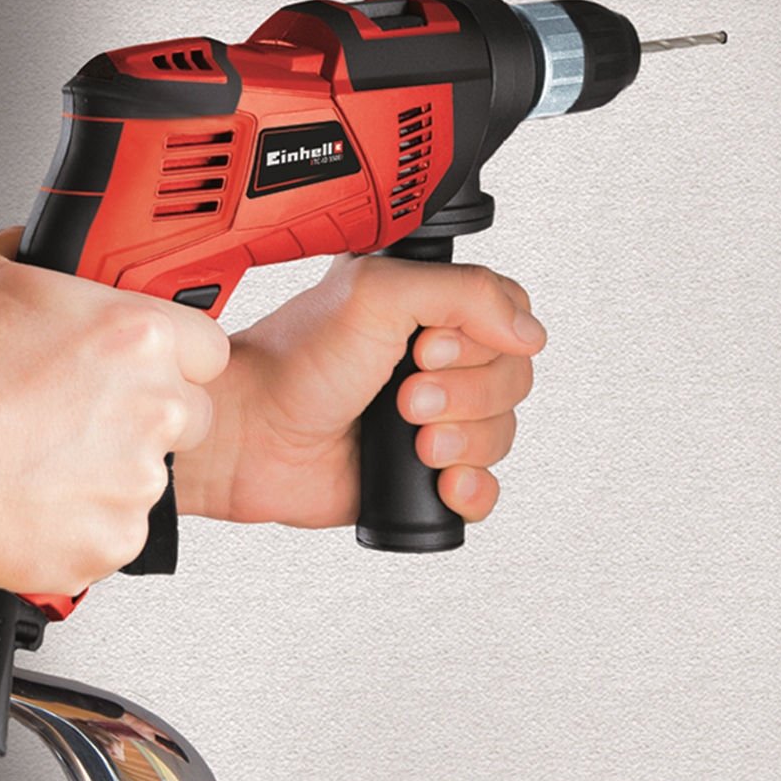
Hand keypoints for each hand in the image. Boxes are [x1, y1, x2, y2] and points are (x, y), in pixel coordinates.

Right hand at [0, 228, 227, 595]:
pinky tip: (35, 493)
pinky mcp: (117, 538)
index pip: (204, 345)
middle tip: (81, 411)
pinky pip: (115, 525)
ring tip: (41, 454)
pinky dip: (82, 516)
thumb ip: (17, 249)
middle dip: (144, 412)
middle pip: (188, 412)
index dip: (171, 353)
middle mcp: (153, 406)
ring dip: (107, 465)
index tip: (141, 363)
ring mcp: (139, 478)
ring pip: (146, 471)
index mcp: (134, 335)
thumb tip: (28, 247)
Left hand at [177, 255, 544, 528]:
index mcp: (426, 307)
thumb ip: (463, 292)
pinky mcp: (421, 472)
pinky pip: (483, 487)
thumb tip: (529, 331)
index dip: (484, 341)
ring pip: (502, 434)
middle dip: (467, 396)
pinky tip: (437, 479)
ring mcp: (431, 417)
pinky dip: (471, 487)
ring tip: (412, 440)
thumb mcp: (375, 296)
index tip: (430, 348)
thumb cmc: (293, 364)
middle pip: (512, 380)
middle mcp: (433, 360)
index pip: (509, 319)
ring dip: (464, 441)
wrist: (251, 438)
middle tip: (407, 398)